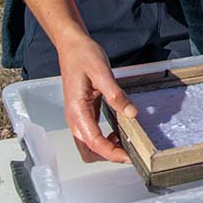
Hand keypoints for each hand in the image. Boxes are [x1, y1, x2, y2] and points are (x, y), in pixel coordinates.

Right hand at [57, 33, 137, 163]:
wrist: (71, 46)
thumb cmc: (83, 56)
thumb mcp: (102, 73)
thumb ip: (116, 95)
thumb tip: (131, 113)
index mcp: (77, 110)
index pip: (94, 142)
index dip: (111, 153)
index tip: (128, 156)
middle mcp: (74, 118)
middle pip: (89, 150)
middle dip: (108, 155)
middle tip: (130, 150)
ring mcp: (78, 116)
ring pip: (89, 144)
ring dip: (107, 148)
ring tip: (127, 142)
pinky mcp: (84, 112)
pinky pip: (93, 133)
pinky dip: (105, 139)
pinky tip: (119, 131)